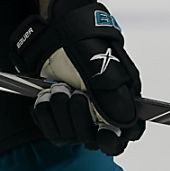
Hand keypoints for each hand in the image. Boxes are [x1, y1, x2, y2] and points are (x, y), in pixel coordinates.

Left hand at [11, 0, 144, 154]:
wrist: (53, 30)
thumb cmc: (82, 41)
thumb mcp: (101, 63)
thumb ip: (113, 93)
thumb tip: (125, 120)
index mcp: (119, 101)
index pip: (124, 136)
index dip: (114, 140)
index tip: (103, 132)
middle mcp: (99, 112)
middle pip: (94, 140)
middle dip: (80, 118)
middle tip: (74, 94)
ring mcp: (77, 113)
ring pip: (70, 136)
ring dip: (60, 111)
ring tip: (58, 88)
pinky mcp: (57, 113)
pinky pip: (50, 129)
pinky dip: (44, 112)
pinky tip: (45, 95)